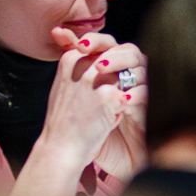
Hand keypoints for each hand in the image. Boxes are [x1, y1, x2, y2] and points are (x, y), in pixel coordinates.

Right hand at [28, 31, 142, 190]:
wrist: (60, 149)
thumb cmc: (64, 121)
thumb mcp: (65, 86)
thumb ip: (78, 64)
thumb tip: (87, 47)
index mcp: (71, 59)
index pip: (105, 46)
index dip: (117, 60)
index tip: (115, 77)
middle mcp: (82, 65)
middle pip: (121, 55)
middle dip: (130, 71)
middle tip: (125, 91)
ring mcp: (95, 80)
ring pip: (130, 73)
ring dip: (132, 88)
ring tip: (122, 105)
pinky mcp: (107, 97)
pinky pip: (134, 93)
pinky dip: (135, 104)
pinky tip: (123, 116)